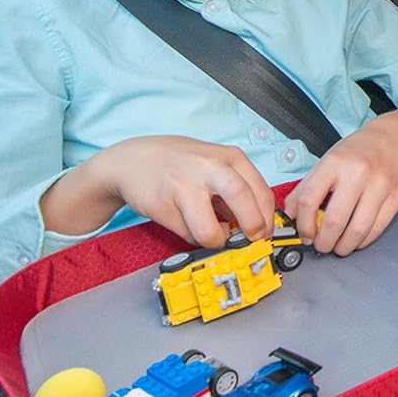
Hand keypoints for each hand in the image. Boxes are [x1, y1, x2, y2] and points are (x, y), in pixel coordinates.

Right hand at [45, 136, 274, 247]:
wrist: (130, 160)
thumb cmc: (178, 163)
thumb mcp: (214, 162)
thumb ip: (237, 187)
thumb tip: (259, 223)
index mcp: (228, 156)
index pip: (261, 192)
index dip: (267, 220)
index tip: (265, 233)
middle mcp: (208, 167)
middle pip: (244, 203)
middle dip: (253, 230)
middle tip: (249, 240)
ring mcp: (184, 186)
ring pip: (211, 231)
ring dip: (215, 240)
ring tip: (210, 230)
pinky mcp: (163, 206)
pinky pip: (188, 235)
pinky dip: (192, 236)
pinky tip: (186, 221)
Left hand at [284, 109, 397, 255]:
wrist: (393, 138)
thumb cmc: (357, 151)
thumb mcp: (326, 161)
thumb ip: (306, 187)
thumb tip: (290, 214)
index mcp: (334, 163)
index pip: (309, 200)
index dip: (303, 224)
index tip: (305, 235)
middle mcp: (357, 173)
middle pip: (335, 220)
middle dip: (324, 242)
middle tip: (321, 246)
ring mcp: (379, 185)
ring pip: (358, 229)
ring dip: (344, 246)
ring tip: (338, 248)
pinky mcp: (396, 197)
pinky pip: (377, 228)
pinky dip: (363, 241)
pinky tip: (356, 240)